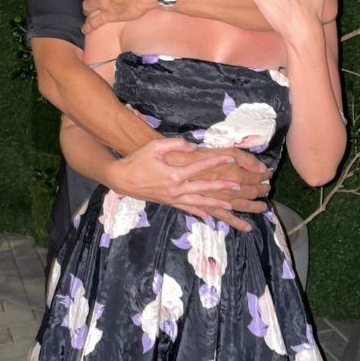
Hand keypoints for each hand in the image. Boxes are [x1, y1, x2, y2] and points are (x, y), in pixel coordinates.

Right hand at [106, 137, 240, 213]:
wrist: (121, 179)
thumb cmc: (137, 161)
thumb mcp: (154, 147)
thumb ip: (174, 144)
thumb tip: (192, 146)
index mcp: (174, 174)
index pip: (200, 167)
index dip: (216, 163)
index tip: (230, 159)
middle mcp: (176, 189)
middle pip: (204, 188)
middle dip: (222, 187)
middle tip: (238, 186)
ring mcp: (172, 198)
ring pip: (198, 202)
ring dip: (215, 204)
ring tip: (230, 205)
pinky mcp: (168, 202)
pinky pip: (186, 208)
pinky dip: (198, 212)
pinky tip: (208, 216)